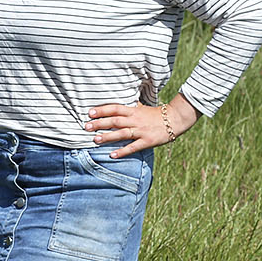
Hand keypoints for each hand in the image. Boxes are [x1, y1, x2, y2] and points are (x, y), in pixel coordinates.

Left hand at [84, 96, 198, 157]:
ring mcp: (141, 131)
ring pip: (122, 133)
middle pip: (115, 120)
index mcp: (133, 111)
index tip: (90, 112)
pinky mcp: (147, 141)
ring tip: (95, 139)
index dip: (102, 110)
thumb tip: (113, 106)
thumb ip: (128, 108)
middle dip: (100, 123)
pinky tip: (112, 155)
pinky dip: (122, 151)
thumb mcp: (141, 108)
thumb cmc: (155, 114)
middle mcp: (136, 120)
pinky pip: (133, 147)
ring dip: (108, 137)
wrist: (175, 120)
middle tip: (86, 126)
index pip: (115, 108)